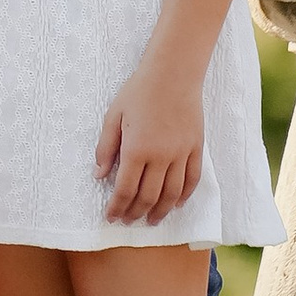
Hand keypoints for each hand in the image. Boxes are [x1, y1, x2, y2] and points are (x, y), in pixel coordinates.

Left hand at [95, 62, 204, 223]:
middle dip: (135, 213)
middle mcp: (160, 157)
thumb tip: (98, 176)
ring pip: (171, 194)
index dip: (117, 207)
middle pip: (148, 197)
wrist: (173, 73)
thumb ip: (106, 148)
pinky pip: (192, 180)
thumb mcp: (113, 116)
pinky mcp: (196, 149)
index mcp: (136, 149)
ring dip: (160, 211)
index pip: (125, 190)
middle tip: (128, 221)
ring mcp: (181, 154)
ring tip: (151, 220)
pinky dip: (184, 196)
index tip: (111, 217)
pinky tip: (176, 204)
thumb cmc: (139, 91)